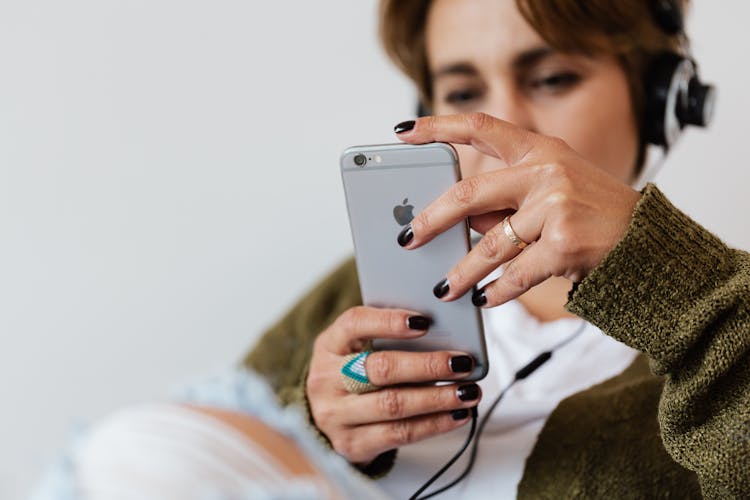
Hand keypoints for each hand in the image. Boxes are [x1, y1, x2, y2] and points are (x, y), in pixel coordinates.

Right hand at [306, 306, 480, 464]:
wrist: (327, 423)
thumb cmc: (353, 376)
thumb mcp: (356, 350)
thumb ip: (387, 338)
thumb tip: (444, 332)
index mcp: (328, 346)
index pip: (354, 324)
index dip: (389, 322)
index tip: (424, 322)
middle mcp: (326, 380)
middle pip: (380, 369)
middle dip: (427, 365)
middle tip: (461, 362)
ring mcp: (335, 416)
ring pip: (393, 405)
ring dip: (437, 398)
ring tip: (469, 391)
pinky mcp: (352, 444)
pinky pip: (399, 434)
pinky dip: (434, 424)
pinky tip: (457, 415)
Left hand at [395, 112, 640, 306]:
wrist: (649, 246)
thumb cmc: (594, 216)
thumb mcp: (552, 193)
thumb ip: (506, 202)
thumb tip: (455, 222)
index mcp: (540, 149)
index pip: (481, 127)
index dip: (438, 125)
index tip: (402, 129)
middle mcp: (546, 170)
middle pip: (469, 193)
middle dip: (431, 220)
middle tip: (408, 239)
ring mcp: (556, 206)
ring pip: (488, 244)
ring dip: (461, 272)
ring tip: (443, 288)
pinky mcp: (564, 243)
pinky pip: (514, 274)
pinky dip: (496, 292)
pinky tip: (483, 300)